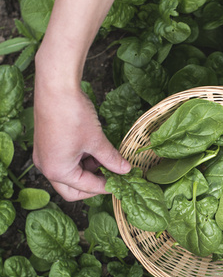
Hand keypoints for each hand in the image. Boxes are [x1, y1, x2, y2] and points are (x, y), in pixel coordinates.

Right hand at [33, 77, 130, 201]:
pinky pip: (63, 162)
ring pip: (68, 175)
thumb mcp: (96, 140)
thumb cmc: (73, 114)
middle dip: (93, 185)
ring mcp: (44, 157)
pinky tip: (95, 151)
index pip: (86, 188)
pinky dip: (80, 161)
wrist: (55, 87)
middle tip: (111, 178)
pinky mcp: (45, 146)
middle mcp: (46, 168)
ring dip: (87, 171)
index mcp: (58, 171)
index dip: (106, 186)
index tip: (121, 182)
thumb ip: (111, 159)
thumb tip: (124, 170)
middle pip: (72, 189)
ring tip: (106, 160)